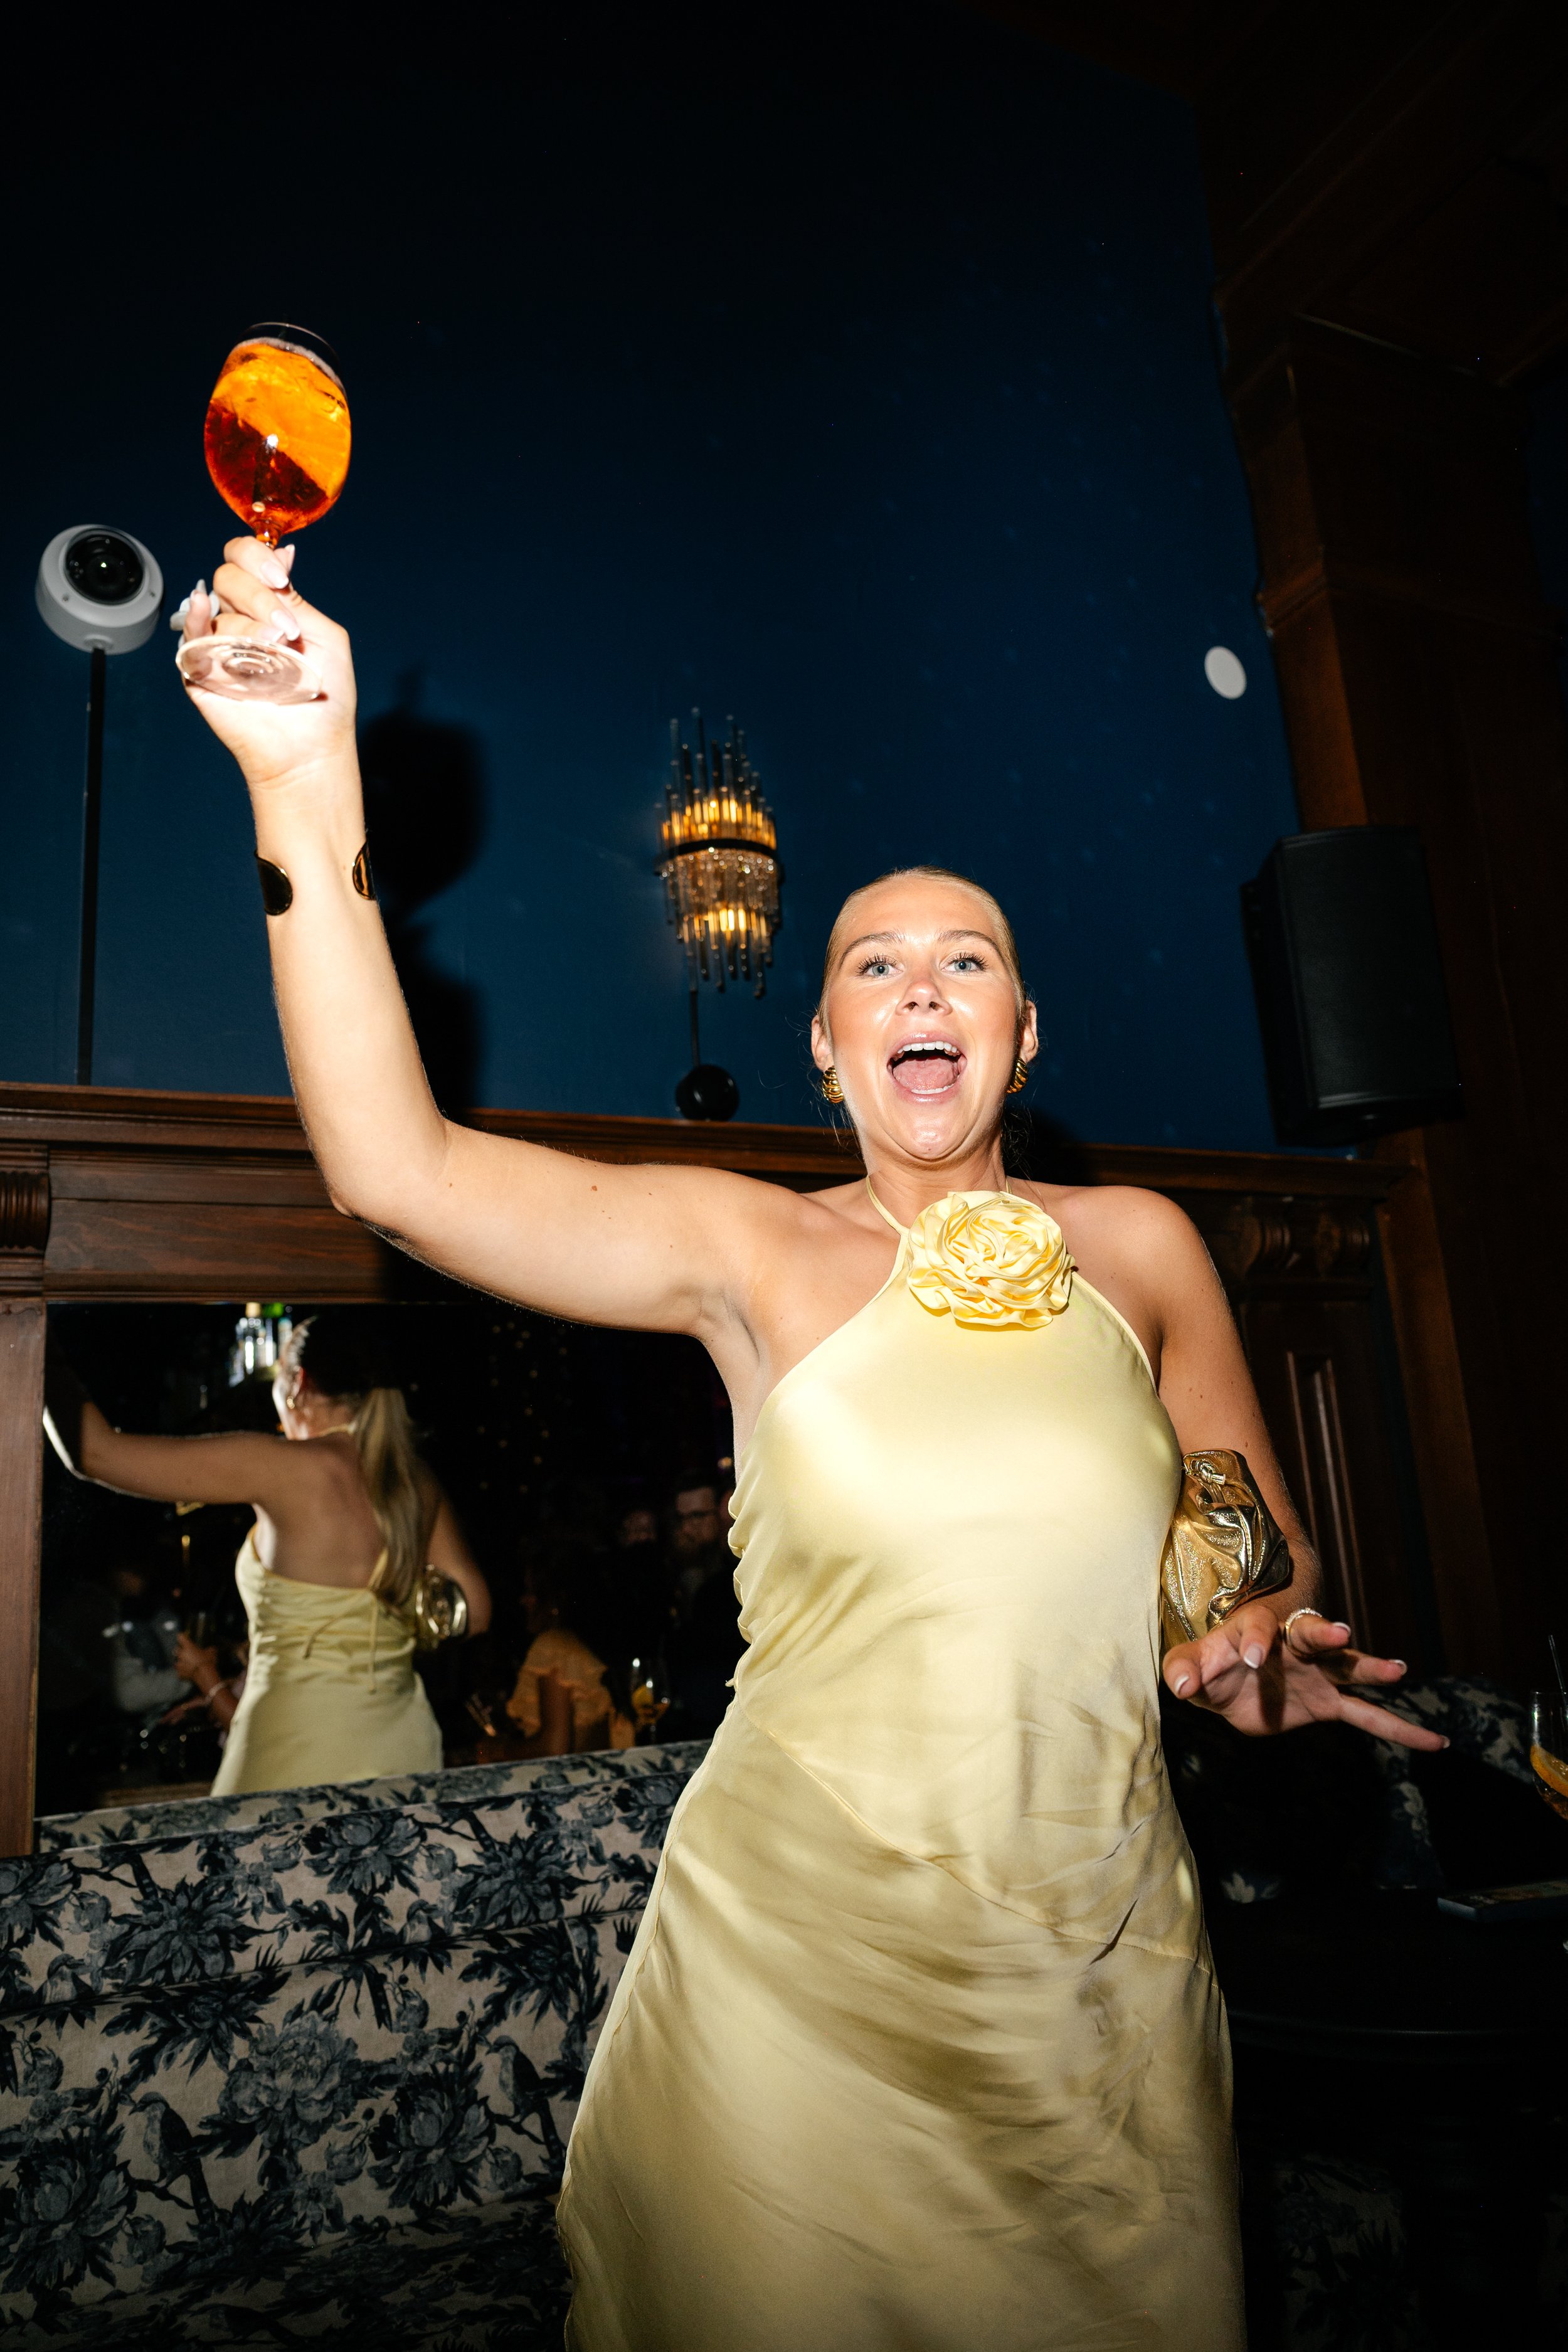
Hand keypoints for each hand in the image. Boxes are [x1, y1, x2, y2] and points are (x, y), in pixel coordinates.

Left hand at [173, 1633, 220, 1694]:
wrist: (204, 1675)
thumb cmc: (207, 1661)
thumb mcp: (212, 1653)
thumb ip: (209, 1650)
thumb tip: (212, 1649)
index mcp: (188, 1646)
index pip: (180, 1637)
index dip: (182, 1637)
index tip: (183, 1637)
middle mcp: (181, 1654)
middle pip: (176, 1650)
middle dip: (180, 1651)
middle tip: (186, 1653)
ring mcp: (179, 1665)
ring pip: (176, 1662)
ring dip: (181, 1663)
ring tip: (188, 1665)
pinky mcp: (179, 1674)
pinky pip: (179, 1672)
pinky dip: (183, 1673)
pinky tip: (188, 1674)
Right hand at [179, 538, 357, 788]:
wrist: (311, 748)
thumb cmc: (324, 697)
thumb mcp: (324, 637)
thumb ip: (297, 598)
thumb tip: (282, 552)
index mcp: (267, 607)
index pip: (244, 559)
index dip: (255, 557)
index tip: (280, 578)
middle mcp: (239, 620)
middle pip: (228, 577)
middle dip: (259, 598)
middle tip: (287, 633)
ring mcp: (218, 644)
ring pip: (218, 609)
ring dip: (250, 630)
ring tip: (278, 659)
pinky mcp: (200, 671)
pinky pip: (190, 635)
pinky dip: (196, 618)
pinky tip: (203, 608)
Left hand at [1162, 1600, 1447, 1750]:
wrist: (1230, 1681)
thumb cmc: (1211, 1665)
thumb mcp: (1191, 1665)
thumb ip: (1184, 1669)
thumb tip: (1178, 1686)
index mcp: (1253, 1629)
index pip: (1255, 1628)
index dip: (1253, 1640)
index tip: (1251, 1657)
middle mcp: (1291, 1645)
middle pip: (1310, 1633)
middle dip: (1323, 1634)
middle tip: (1340, 1633)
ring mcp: (1316, 1673)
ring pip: (1346, 1666)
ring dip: (1369, 1668)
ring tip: (1397, 1671)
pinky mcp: (1328, 1702)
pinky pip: (1367, 1715)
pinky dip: (1398, 1729)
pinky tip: (1433, 1741)